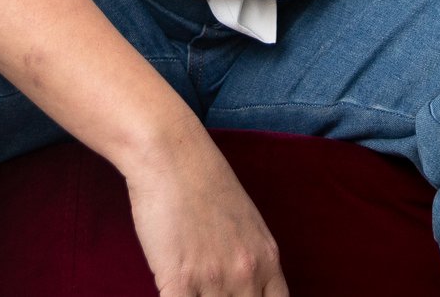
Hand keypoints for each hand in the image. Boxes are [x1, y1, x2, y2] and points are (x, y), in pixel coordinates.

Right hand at [122, 125, 289, 296]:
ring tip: (192, 289)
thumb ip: (250, 258)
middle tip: (211, 292)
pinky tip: (172, 290)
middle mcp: (246, 273)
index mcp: (267, 259)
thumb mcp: (246, 222)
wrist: (172, 155)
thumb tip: (246, 286)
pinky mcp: (180, 280)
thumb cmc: (204, 181)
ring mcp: (214, 279)